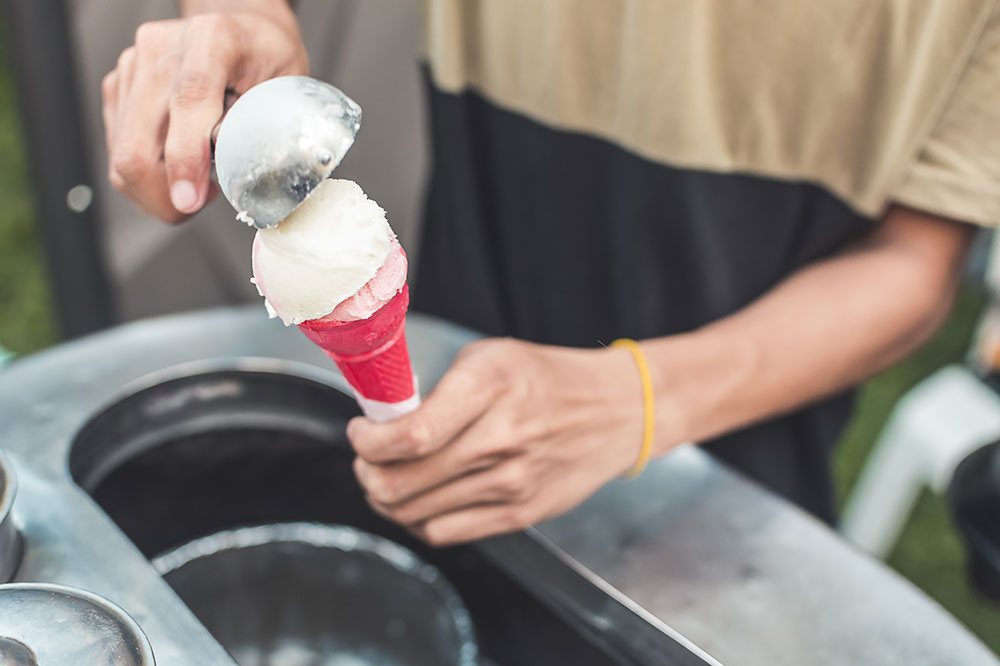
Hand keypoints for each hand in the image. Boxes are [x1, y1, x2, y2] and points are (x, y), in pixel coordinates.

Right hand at [101, 4, 307, 221]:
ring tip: (196, 185)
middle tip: (198, 206)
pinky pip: (119, 149)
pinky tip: (179, 168)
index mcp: (212, 40)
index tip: (190, 201)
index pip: (188, 102)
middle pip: (139, 144)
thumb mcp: (285, 87)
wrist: (238, 26)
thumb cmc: (267, 58)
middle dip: (164, 197)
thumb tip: (238, 170)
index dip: (185, 159)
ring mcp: (133, 68)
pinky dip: (147, 176)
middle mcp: (161, 50)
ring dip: (156, 192)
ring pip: (123, 155)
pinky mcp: (118, 87)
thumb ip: (262, 125)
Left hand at [347, 338, 648, 545]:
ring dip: (386, 499)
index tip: (361, 432)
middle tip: (368, 458)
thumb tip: (383, 421)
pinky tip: (424, 498)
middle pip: (400, 482)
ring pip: (414, 514)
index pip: (410, 435)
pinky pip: (445, 533)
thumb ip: (438, 389)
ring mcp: (512, 482)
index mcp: (489, 386)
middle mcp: (500, 438)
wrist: (616, 411)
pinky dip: (419, 520)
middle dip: (366, 472)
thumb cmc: (546, 379)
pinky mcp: (520, 513)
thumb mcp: (491, 357)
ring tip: (391, 477)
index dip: (368, 441)